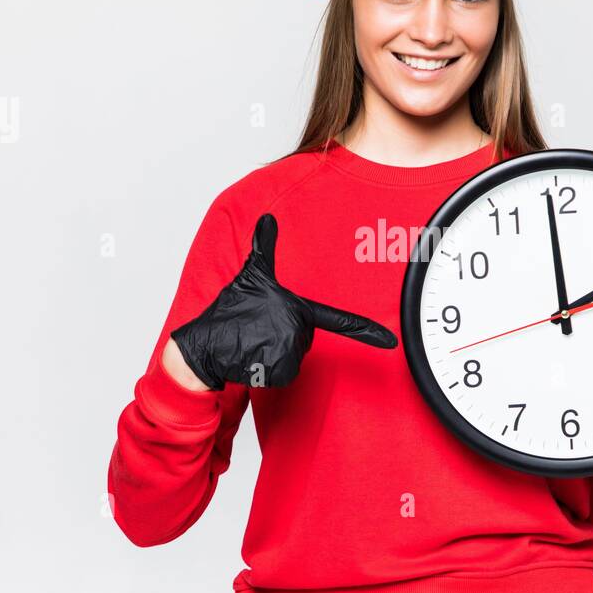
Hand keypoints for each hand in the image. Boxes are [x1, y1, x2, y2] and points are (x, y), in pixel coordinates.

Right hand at [169, 212, 396, 389]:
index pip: (338, 320)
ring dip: (274, 353)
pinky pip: (283, 374)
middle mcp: (297, 331)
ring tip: (253, 343)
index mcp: (297, 309)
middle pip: (305, 338)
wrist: (203, 348)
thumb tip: (267, 218)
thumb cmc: (227, 312)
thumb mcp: (249, 275)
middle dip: (284, 335)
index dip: (366, 331)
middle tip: (260, 329)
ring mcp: (289, 354)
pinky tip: (251, 358)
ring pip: (293, 357)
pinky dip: (267, 370)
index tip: (390, 342)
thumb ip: (262, 248)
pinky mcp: (278, 373)